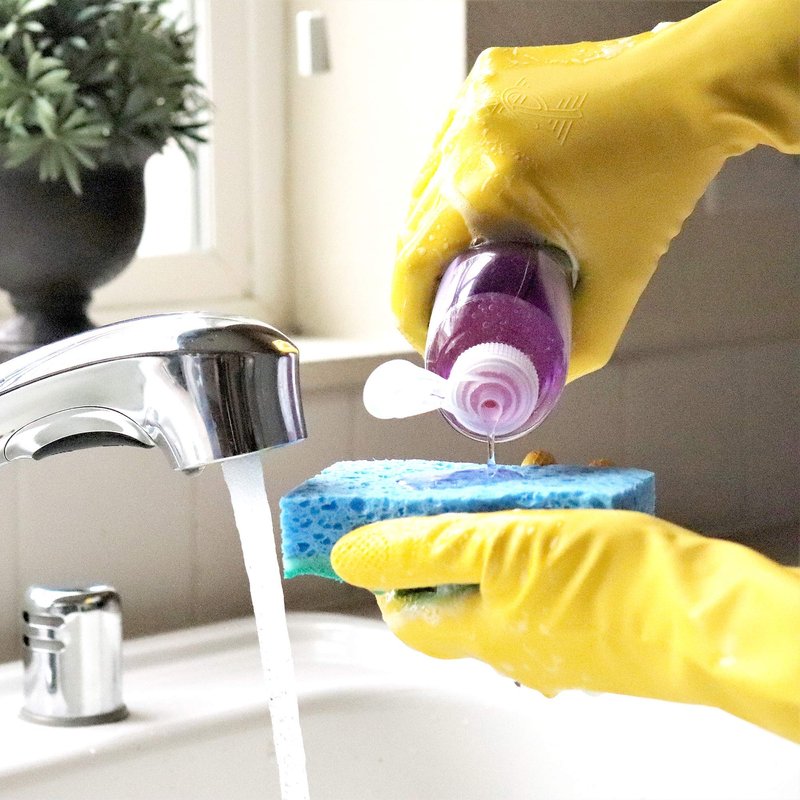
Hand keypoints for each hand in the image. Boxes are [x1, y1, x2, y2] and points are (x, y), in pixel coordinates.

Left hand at [332, 508, 799, 742]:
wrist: (709, 612)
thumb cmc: (613, 583)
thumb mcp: (501, 546)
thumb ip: (421, 550)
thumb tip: (352, 555)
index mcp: (478, 630)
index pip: (404, 612)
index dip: (388, 567)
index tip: (391, 522)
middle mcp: (509, 635)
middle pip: (455, 577)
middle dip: (457, 521)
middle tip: (468, 484)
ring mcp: (549, 620)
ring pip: (506, 558)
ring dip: (508, 509)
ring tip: (532, 472)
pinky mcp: (585, 602)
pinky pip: (548, 556)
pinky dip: (549, 518)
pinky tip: (572, 482)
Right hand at [393, 0, 798, 379]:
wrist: (697, 89)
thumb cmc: (665, 170)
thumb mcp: (622, 271)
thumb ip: (585, 337)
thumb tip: (552, 377)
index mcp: (488, 181)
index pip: (413, 260)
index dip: (409, 311)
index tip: (427, 340)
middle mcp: (467, 134)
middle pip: (412, 227)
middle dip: (422, 279)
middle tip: (451, 310)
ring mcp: (473, 100)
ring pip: (424, 188)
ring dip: (435, 232)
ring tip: (466, 263)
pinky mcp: (486, 82)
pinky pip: (448, 151)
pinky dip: (454, 188)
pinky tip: (479, 209)